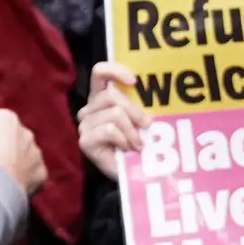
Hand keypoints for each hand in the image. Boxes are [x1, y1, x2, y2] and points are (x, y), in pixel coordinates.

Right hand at [77, 63, 141, 183]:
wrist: (133, 173)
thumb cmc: (139, 144)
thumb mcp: (141, 119)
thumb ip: (141, 104)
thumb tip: (158, 93)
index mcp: (102, 98)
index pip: (99, 73)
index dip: (115, 71)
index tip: (134, 82)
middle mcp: (90, 109)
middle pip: (111, 96)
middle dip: (135, 111)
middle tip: (147, 125)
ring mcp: (85, 125)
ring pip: (114, 114)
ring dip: (132, 130)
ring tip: (138, 143)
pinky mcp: (85, 141)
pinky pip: (109, 130)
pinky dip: (124, 139)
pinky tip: (127, 149)